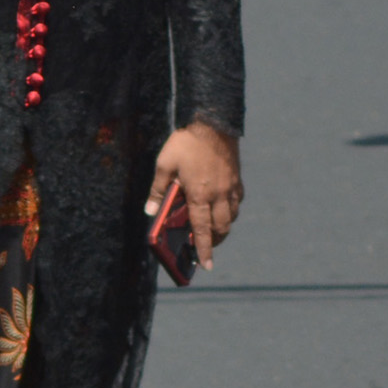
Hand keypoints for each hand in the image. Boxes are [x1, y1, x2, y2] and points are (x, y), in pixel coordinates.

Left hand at [147, 122, 242, 267]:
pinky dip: (231, 211)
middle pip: (221, 228)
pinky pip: (237, 202)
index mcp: (199, 194)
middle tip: (205, 247)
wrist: (213, 122)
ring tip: (213, 231)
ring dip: (223, 228)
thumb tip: (150, 211)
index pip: (202, 230)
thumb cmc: (186, 143)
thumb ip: (158, 190)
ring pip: (232, 217)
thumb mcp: (164, 165)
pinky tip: (223, 208)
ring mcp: (230, 187)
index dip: (204, 249)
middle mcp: (218, 195)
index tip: (207, 266)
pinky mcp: (236, 178)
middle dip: (214, 242)